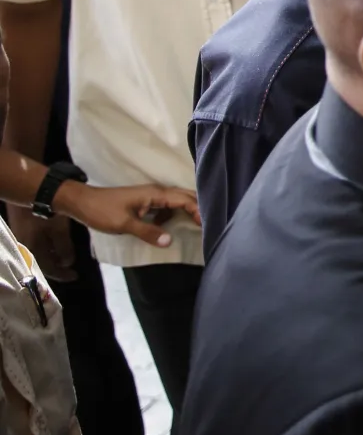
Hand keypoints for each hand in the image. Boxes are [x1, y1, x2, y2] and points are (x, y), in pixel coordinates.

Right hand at [5, 207, 76, 281]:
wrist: (34, 189)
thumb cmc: (49, 210)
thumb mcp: (59, 229)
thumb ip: (63, 247)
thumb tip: (67, 263)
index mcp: (32, 248)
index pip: (47, 269)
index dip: (62, 274)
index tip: (75, 276)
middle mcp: (24, 246)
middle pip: (41, 262)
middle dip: (56, 267)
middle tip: (71, 269)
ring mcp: (22, 237)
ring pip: (39, 253)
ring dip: (52, 257)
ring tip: (65, 258)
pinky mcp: (23, 228)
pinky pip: (36, 244)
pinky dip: (47, 248)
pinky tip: (56, 245)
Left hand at [59, 183, 199, 246]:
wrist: (81, 202)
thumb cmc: (102, 211)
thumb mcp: (124, 224)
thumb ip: (148, 232)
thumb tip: (170, 241)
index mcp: (155, 194)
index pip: (185, 200)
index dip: (199, 210)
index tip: (208, 223)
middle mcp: (156, 192)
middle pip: (184, 196)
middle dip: (198, 207)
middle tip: (209, 223)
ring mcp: (150, 196)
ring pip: (176, 201)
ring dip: (186, 211)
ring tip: (196, 225)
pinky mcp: (144, 202)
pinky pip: (165, 207)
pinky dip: (171, 215)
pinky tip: (166, 227)